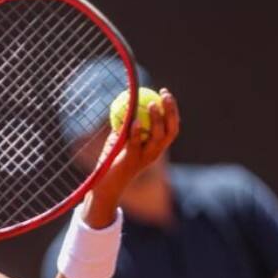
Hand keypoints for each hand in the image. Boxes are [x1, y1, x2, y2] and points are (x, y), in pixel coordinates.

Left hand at [86, 88, 180, 223]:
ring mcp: (144, 158)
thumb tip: (125, 101)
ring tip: (151, 104)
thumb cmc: (114, 159)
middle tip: (164, 95)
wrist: (105, 184)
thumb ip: (126, 124)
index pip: (172, 127)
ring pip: (157, 138)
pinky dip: (135, 132)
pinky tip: (133, 120)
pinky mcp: (131, 161)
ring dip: (156, 120)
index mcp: (156, 147)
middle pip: (170, 130)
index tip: (165, 93)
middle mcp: (155, 152)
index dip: (172, 110)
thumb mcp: (121, 139)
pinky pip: (135, 144)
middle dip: (170, 111)